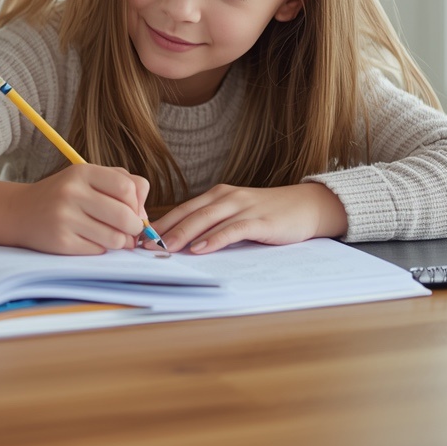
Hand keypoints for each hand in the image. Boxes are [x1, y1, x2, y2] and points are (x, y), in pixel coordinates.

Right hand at [9, 165, 150, 254]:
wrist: (20, 212)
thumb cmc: (63, 195)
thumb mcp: (87, 178)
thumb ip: (121, 185)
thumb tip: (145, 217)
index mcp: (82, 172)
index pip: (128, 187)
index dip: (138, 204)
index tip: (133, 211)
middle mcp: (73, 192)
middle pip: (126, 217)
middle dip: (134, 228)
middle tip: (128, 230)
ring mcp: (65, 218)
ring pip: (115, 239)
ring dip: (120, 242)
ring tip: (110, 236)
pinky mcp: (61, 242)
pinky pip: (98, 251)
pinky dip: (100, 249)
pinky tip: (89, 240)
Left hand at [151, 182, 348, 254]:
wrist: (305, 206)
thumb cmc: (267, 214)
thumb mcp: (236, 214)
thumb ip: (213, 224)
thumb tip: (183, 243)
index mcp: (216, 196)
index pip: (182, 209)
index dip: (160, 223)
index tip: (140, 237)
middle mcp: (225, 197)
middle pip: (189, 214)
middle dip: (165, 231)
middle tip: (144, 245)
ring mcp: (242, 207)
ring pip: (206, 220)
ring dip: (183, 234)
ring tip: (165, 249)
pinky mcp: (259, 220)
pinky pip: (232, 229)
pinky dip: (214, 239)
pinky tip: (200, 249)